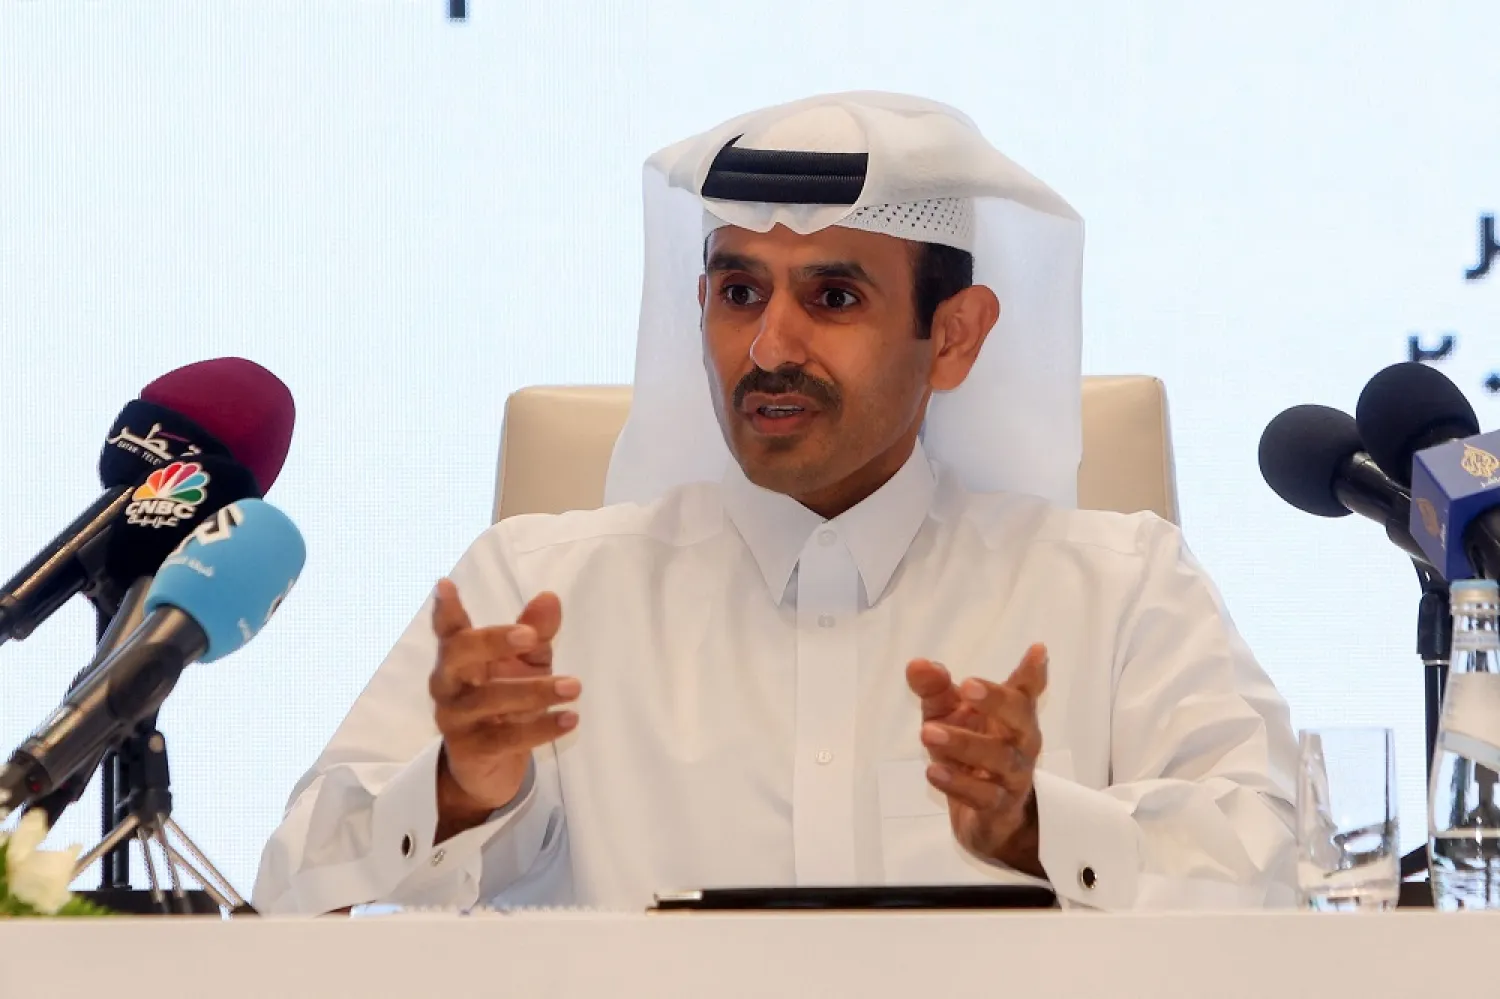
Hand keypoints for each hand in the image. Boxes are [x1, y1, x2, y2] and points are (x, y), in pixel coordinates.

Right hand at [428, 578, 578, 841]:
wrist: (491, 766)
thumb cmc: (507, 701)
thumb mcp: (527, 663)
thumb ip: (536, 632)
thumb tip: (549, 597)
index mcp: (458, 656)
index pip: (448, 629)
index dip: (445, 608)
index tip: (445, 584)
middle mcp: (447, 683)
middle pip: (458, 654)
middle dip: (493, 641)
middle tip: (530, 637)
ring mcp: (454, 717)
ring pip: (488, 699)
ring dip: (534, 691)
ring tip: (574, 686)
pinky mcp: (470, 750)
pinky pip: (505, 738)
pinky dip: (540, 728)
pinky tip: (570, 719)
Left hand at [905, 643, 1048, 875]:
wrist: (985, 819)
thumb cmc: (971, 754)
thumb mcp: (947, 716)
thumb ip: (934, 689)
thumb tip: (917, 664)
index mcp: (1012, 716)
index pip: (1024, 691)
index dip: (1033, 672)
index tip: (1037, 649)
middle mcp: (1020, 742)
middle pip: (1020, 718)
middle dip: (996, 700)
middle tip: (966, 686)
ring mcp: (1013, 776)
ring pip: (999, 758)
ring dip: (963, 743)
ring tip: (928, 731)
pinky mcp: (998, 808)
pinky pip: (983, 795)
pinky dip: (958, 783)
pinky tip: (933, 771)